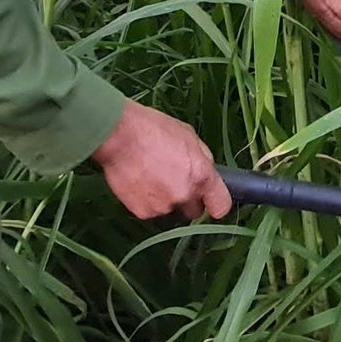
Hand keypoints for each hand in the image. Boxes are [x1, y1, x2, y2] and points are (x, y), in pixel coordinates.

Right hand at [91, 100, 231, 221]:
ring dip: (165, 200)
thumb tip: (207, 171)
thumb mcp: (188, 135)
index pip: (221, 206)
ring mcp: (163, 206)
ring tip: (151, 177)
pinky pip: (150, 212)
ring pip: (170, 211)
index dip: (215, 204)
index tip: (209, 201)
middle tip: (173, 181)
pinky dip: (146, 201)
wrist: (119, 136)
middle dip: (187, 200)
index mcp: (202, 176)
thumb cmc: (154, 129)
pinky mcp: (142, 212)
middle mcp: (185, 195)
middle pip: (193, 211)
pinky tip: (139, 183)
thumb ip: (202, 158)